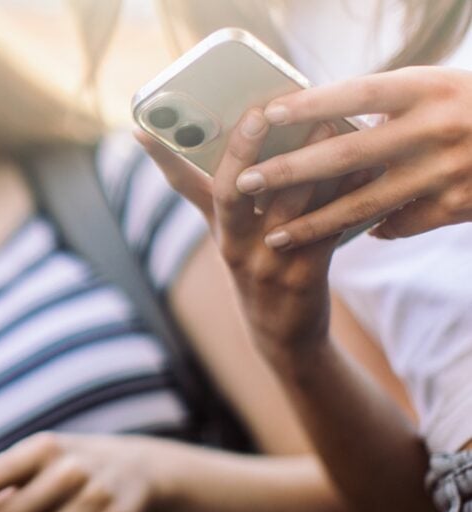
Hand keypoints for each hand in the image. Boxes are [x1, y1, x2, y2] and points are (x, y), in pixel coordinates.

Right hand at [138, 109, 342, 357]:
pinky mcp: (302, 275)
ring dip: (307, 162)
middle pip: (229, 191)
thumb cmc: (263, 270)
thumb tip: (265, 137)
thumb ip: (241, 194)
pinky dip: (345, 196)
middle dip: (242, 150)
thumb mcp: (238, 236)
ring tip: (326, 123)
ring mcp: (265, 261)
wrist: (282, 335)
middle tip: (257, 113)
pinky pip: (324, 228)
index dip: (161, 157)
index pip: (181, 186)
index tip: (139, 126)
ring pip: (283, 205)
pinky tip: (363, 169)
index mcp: (217, 227)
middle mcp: (234, 243)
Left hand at [233, 67, 471, 247]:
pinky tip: (343, 235)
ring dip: (313, 224)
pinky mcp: (455, 207)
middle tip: (247, 182)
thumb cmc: (470, 105)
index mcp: (426, 89)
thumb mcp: (434, 89)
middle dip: (290, 172)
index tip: (266, 115)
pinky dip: (369, 229)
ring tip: (274, 237)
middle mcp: (434, 129)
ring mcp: (444, 172)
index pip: (357, 94)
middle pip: (347, 155)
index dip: (310, 105)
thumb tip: (315, 119)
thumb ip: (384, 103)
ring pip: (363, 204)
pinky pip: (397, 224)